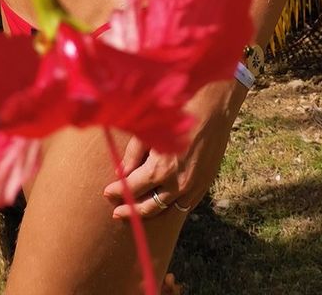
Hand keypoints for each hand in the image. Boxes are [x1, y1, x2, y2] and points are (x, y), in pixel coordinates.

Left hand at [102, 79, 247, 218]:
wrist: (213, 107)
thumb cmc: (177, 111)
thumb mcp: (150, 129)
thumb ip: (134, 154)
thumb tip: (121, 173)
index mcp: (161, 169)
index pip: (133, 189)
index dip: (118, 192)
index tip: (107, 192)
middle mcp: (177, 184)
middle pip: (148, 206)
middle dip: (131, 211)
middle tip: (117, 212)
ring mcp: (192, 186)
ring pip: (166, 208)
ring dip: (149, 211)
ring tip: (136, 214)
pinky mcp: (204, 184)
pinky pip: (184, 204)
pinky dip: (171, 206)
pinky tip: (162, 205)